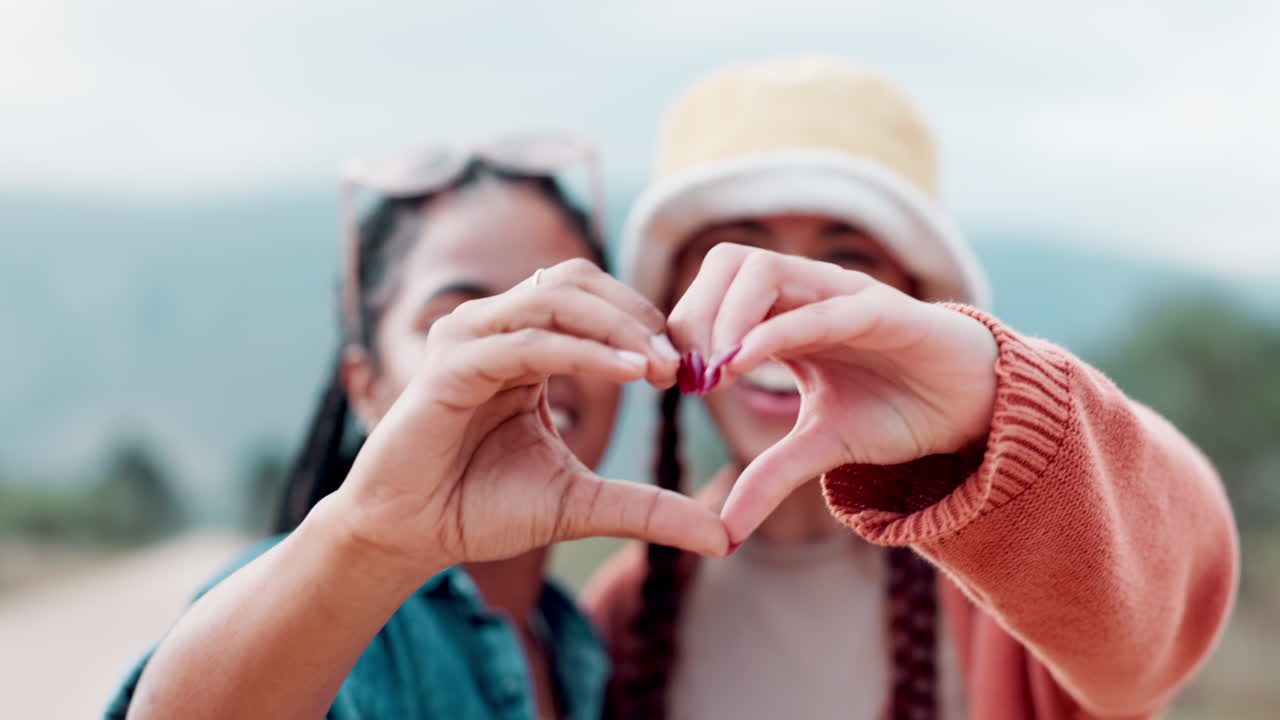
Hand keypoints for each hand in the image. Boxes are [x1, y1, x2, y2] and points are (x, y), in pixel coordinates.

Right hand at [326, 259, 727, 577]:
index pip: (591, 297)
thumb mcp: (583, 502)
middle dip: (638, 314)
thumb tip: (722, 536)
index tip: (689, 368)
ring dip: (618, 326)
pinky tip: (630, 373)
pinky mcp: (450, 366)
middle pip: (577, 281)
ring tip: (663, 366)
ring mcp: (468, 340)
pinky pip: (529, 342)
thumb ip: (648, 506)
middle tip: (683, 362)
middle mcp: (494, 328)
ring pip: (555, 298)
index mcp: (524, 344)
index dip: (644, 320)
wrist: (412, 538)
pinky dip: (583, 353)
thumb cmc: (483, 508)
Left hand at [667, 244, 998, 542]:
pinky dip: (775, 330)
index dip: (682, 329)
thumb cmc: (898, 410)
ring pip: (764, 267)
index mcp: (785, 315)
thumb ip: (769, 477)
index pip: (713, 292)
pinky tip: (741, 365)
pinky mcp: (884, 310)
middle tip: (686, 375)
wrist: (974, 410)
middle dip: (693, 314)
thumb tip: (721, 532)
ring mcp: (843, 296)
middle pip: (727, 262)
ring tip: (714, 372)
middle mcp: (808, 295)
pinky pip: (822, 308)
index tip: (670, 382)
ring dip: (725, 316)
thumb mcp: (821, 447)